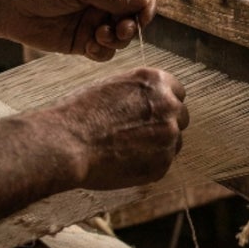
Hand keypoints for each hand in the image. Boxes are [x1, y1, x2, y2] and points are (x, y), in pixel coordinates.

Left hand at [0, 0, 155, 60]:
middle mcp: (104, 2)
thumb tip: (145, 1)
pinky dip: (102, 51)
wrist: (10, 5)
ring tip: (99, 36)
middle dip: (131, 25)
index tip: (142, 15)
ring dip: (117, 40)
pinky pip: (104, 52)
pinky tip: (90, 46)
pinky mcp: (82, 42)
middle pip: (134, 17)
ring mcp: (94, 23)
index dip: (146, 5)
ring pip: (122, 38)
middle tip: (120, 29)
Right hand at [50, 67, 188, 188]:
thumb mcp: (112, 87)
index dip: (164, 102)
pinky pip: (162, 163)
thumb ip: (137, 93)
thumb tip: (147, 101)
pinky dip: (147, 164)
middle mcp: (169, 106)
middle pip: (180, 116)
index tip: (154, 112)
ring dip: (157, 146)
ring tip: (126, 149)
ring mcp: (169, 136)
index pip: (177, 91)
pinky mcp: (163, 163)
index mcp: (156, 82)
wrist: (67, 144)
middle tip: (140, 134)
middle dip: (165, 124)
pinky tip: (123, 162)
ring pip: (174, 142)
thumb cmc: (80, 114)